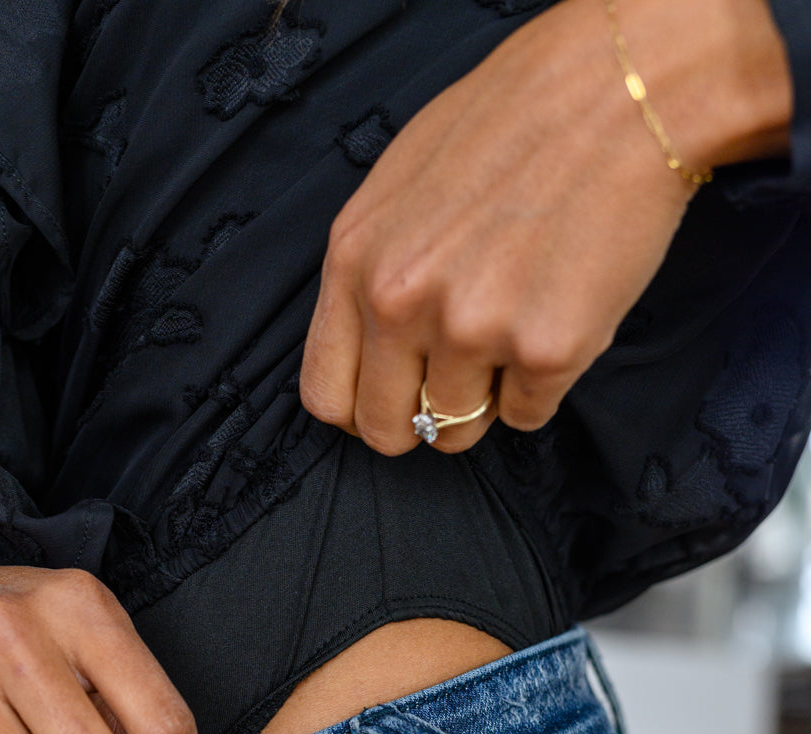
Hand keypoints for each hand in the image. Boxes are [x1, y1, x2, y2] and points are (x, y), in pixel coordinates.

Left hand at [300, 0, 792, 454]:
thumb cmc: (515, 124)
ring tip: (514, 326)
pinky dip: (543, 385)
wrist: (620, 90)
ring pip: (457, 430)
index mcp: (355, 262)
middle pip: (386, 430)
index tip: (391, 401)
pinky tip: (558, 314)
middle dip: (419, 420)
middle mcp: (401, 304)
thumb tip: (371, 351)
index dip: (361, 410)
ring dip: (486, 397)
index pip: (326, 394)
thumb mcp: (400, 190)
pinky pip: (528, 414)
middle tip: (458, 382)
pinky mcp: (546, 352)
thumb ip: (374, 273)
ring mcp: (473, 332)